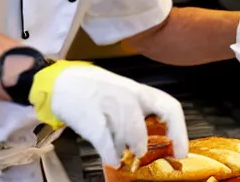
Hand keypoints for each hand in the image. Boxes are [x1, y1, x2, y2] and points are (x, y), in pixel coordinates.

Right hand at [28, 61, 187, 166]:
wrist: (60, 82)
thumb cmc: (92, 87)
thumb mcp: (119, 92)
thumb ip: (136, 111)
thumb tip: (152, 138)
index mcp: (135, 89)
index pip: (168, 106)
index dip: (178, 131)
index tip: (179, 150)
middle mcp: (125, 95)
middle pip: (141, 125)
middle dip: (141, 143)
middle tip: (141, 153)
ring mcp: (107, 105)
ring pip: (127, 134)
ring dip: (125, 148)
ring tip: (121, 152)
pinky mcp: (90, 118)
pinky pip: (106, 143)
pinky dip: (110, 154)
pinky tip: (110, 157)